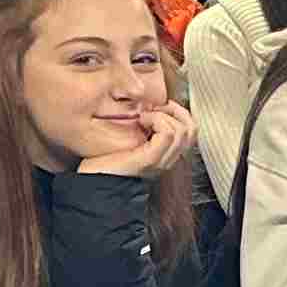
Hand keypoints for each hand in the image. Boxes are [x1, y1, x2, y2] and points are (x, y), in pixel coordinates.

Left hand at [73, 100, 193, 181]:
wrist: (95, 179)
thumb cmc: (106, 162)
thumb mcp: (131, 140)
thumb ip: (145, 130)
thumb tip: (152, 108)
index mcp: (165, 156)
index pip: (191, 131)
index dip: (180, 113)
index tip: (161, 107)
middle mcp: (168, 160)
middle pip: (191, 129)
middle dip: (175, 111)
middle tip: (155, 109)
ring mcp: (161, 161)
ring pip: (182, 130)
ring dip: (163, 115)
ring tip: (145, 117)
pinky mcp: (151, 159)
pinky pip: (167, 133)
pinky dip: (156, 120)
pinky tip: (141, 121)